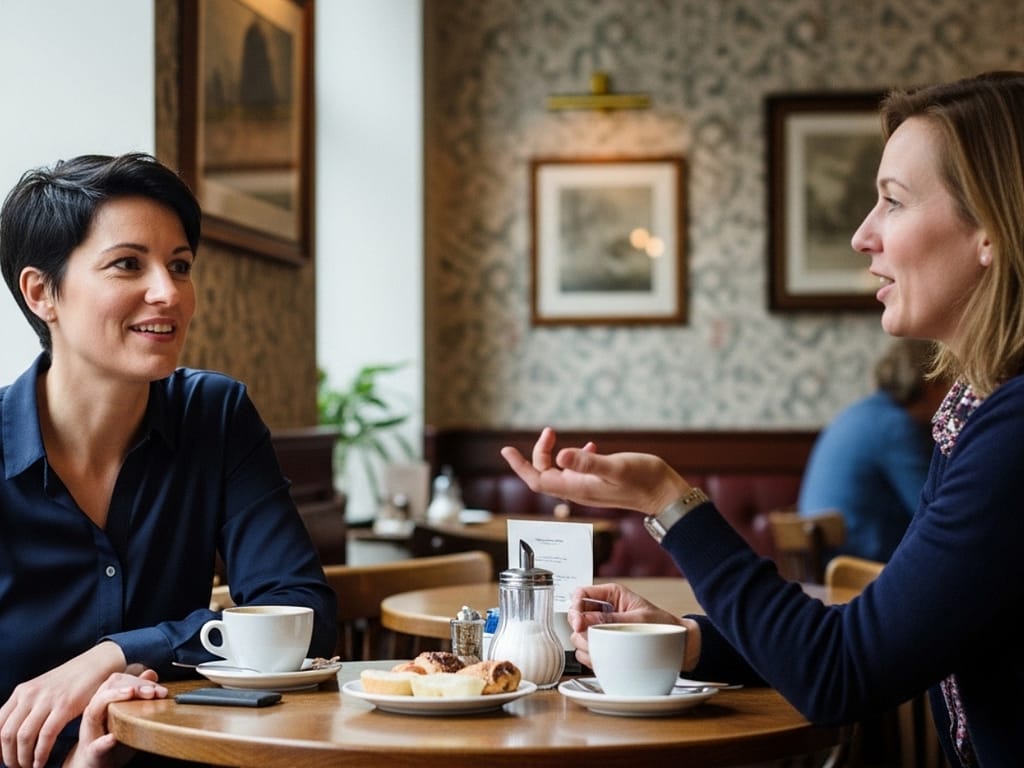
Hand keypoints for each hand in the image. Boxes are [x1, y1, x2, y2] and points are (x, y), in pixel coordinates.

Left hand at [0, 642, 126, 767]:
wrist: (97, 664)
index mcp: (21, 692)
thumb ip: (27, 709)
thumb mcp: (42, 691)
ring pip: (23, 737)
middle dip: (8, 757)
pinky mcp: (65, 706)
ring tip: (29, 767)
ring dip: (22, 759)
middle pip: (7, 734)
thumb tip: (12, 736)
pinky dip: (40, 754)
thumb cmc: (70, 682)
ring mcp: (47, 699)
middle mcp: (30, 695)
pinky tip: (41, 762)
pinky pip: (46, 736)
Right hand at [65, 670, 166, 767]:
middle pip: (108, 689)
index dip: (140, 680)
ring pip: (96, 708)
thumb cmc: (113, 737)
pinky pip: (95, 745)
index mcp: (105, 702)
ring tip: (131, 693)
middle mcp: (95, 712)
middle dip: (132, 685)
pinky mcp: (91, 751)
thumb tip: (150, 673)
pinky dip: (104, 741)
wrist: (92, 764)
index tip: (159, 689)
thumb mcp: (129, 714)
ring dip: (115, 698)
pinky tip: (112, 738)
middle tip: (152, 691)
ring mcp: (90, 731)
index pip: (119, 681)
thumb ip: (138, 694)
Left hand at [500, 427, 689, 515]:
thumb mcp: (614, 468)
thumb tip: (561, 456)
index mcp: (577, 488)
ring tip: (555, 435)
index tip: (506, 450)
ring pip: (559, 472)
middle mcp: (579, 490)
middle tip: (549, 431)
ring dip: (552, 454)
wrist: (664, 494)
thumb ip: (588, 462)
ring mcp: (588, 488)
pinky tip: (588, 447)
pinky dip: (574, 457)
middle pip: (544, 475)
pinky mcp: (599, 483)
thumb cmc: (643, 480)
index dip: (520, 466)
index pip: (538, 480)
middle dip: (538, 453)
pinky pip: (576, 471)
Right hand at [567, 584, 698, 669]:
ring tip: (602, 650)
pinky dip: (590, 657)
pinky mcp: (603, 646)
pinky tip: (604, 658)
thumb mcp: (638, 620)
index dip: (575, 606)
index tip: (578, 622)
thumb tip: (584, 622)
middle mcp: (603, 610)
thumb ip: (610, 621)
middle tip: (589, 639)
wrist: (679, 646)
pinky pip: (585, 652)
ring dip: (585, 645)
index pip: (581, 594)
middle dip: (579, 630)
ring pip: (577, 636)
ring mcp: (601, 629)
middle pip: (575, 616)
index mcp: (611, 595)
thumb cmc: (663, 626)